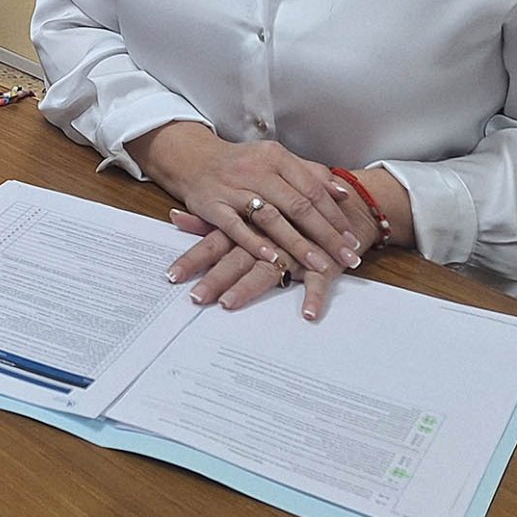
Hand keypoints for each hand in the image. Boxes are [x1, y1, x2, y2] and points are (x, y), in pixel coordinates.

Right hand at [134, 122, 372, 281]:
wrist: (193, 158)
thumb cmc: (241, 163)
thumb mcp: (275, 160)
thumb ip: (309, 173)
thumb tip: (341, 193)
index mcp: (276, 157)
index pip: (312, 189)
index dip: (334, 215)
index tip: (352, 239)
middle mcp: (256, 171)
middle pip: (298, 206)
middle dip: (326, 235)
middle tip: (348, 258)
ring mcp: (233, 188)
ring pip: (271, 218)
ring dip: (297, 244)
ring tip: (320, 264)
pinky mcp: (212, 205)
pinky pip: (236, 227)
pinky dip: (255, 243)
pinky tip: (273, 258)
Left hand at [165, 209, 334, 319]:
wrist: (343, 203)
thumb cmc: (287, 207)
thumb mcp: (248, 210)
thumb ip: (210, 217)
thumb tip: (174, 215)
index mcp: (248, 226)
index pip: (214, 243)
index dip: (194, 259)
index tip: (173, 275)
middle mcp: (267, 237)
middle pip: (235, 259)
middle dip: (215, 279)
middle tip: (196, 298)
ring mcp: (293, 249)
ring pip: (268, 270)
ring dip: (248, 288)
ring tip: (229, 304)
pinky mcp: (322, 260)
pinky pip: (320, 280)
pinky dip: (315, 296)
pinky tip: (309, 313)